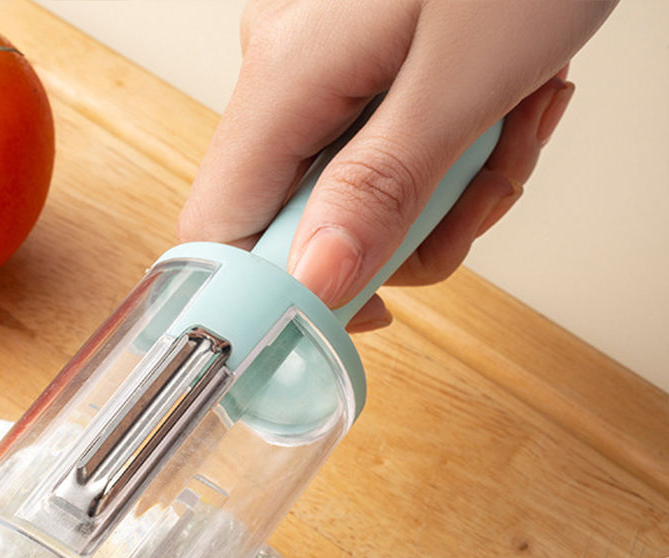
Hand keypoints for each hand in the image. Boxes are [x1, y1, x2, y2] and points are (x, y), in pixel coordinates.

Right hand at [178, 0, 616, 329]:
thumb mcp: (463, 77)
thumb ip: (382, 188)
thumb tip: (316, 282)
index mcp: (282, 79)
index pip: (219, 231)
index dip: (277, 294)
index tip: (358, 313)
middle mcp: (282, 77)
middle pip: (304, 223)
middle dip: (406, 234)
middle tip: (482, 191)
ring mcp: (318, 72)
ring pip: (356, 196)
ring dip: (449, 192)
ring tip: (513, 123)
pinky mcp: (354, 69)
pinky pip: (382, 154)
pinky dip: (451, 152)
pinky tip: (503, 107)